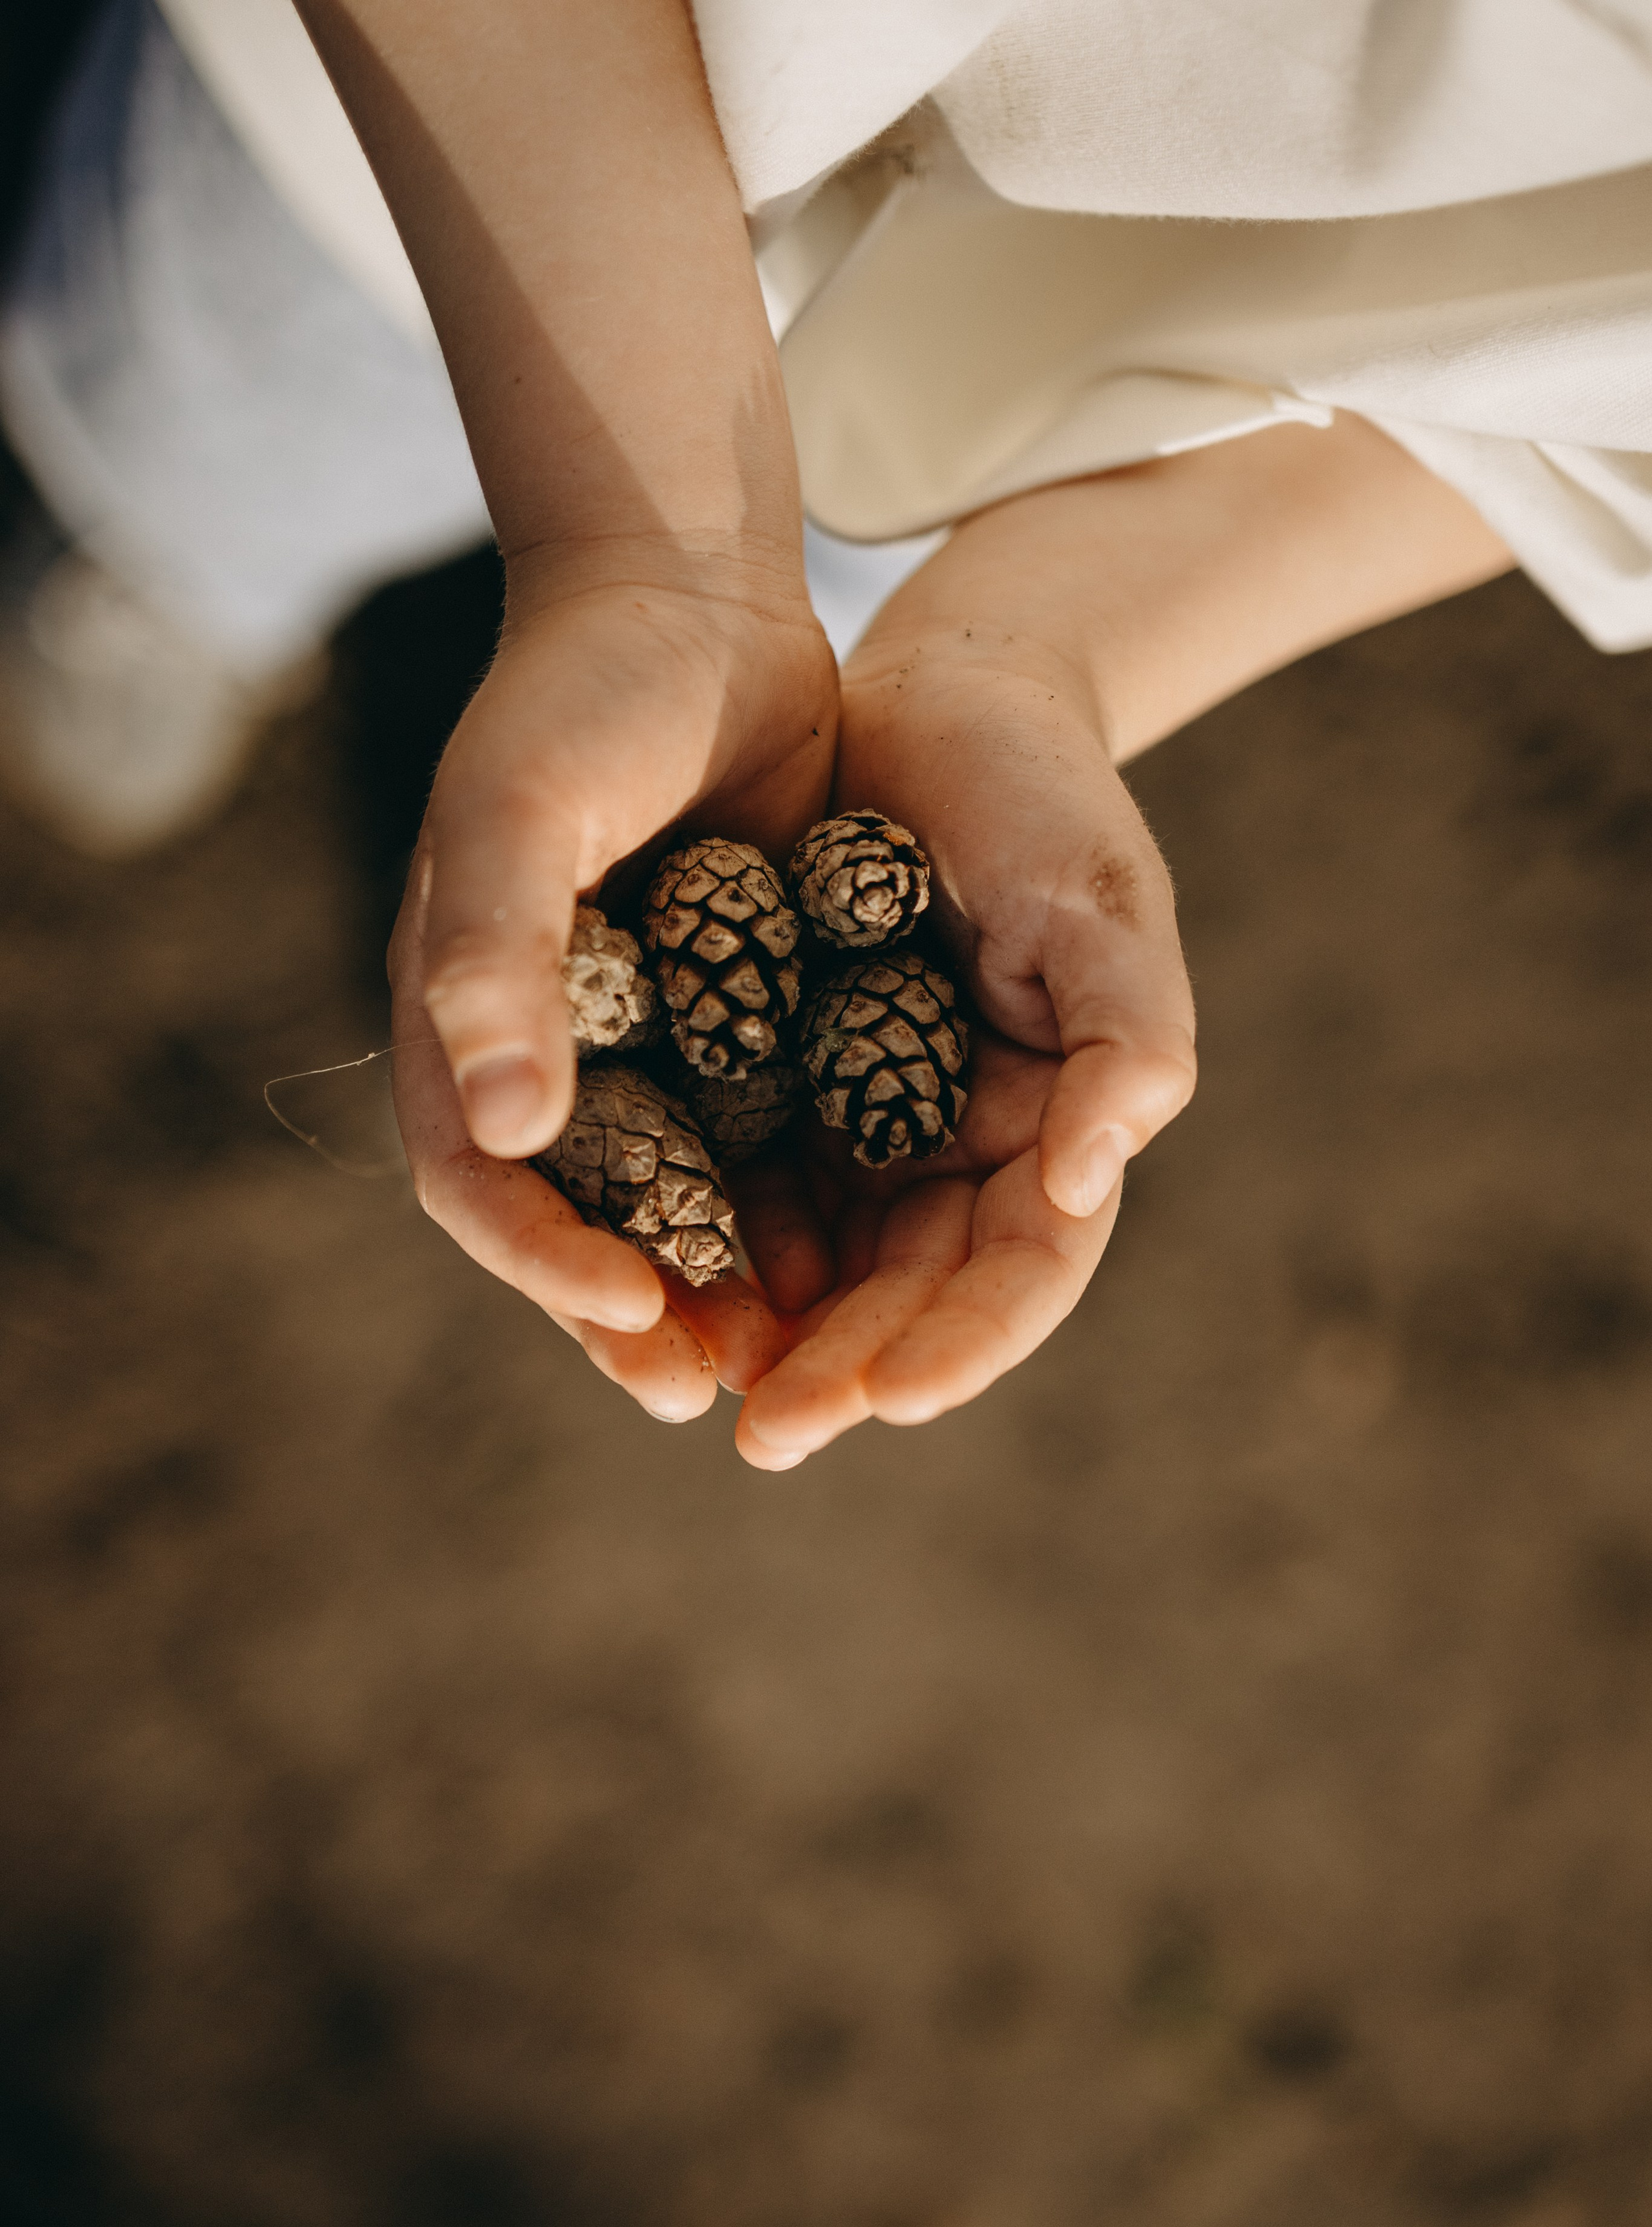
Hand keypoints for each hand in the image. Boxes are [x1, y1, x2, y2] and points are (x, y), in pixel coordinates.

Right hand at [391, 544, 835, 1420]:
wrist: (692, 603)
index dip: (544, 1265)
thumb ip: (495, 957)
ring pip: (675, 1208)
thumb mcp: (520, 807)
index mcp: (464, 1022)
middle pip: (580, 1227)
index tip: (631, 1319)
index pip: (481, 1185)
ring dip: (726, 1293)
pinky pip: (756, 1147)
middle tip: (721, 1400)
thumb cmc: (582, 693)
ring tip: (797, 1370)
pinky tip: (858, 1266)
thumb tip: (498, 1128)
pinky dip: (792, 1213)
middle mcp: (547, 1056)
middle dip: (644, 1319)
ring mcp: (642, 1045)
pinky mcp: (731, 1025)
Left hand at [732, 607, 1196, 1468]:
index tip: (888, 1398)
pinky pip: (744, 1190)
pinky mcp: (785, 1088)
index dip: (966, 1344)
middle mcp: (962, 1149)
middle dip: (846, 1370)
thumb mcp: (1104, 901)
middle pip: (912, 1298)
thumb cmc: (1042, 793)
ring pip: (823, 1269)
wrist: (944, 695)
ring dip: (768, 1337)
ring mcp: (869, 1126)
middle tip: (767, 1434)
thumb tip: (1095, 1177)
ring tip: (697, 1388)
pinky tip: (651, 1285)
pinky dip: (709, 1247)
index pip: (1023, 1270)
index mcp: (1057, 1126)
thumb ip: (1130, 1036)